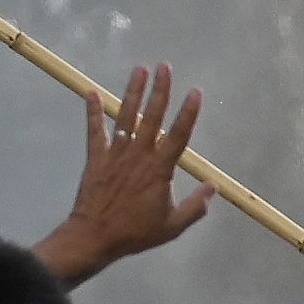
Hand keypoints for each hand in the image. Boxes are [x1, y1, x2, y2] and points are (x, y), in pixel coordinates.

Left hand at [31, 62, 211, 284]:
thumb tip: (213, 188)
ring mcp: (116, 154)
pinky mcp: (96, 158)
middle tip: (165, 66)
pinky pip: (95, 131)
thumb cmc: (135, 233)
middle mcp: (139, 155)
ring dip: (133, 92)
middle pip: (152, 116)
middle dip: (160, 90)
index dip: (188, 113)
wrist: (94, 237)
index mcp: (160, 169)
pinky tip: (90, 92)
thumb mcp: (172, 226)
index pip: (178, 135)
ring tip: (139, 69)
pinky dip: (92, 112)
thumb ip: (195, 207)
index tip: (196, 92)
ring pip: (126, 116)